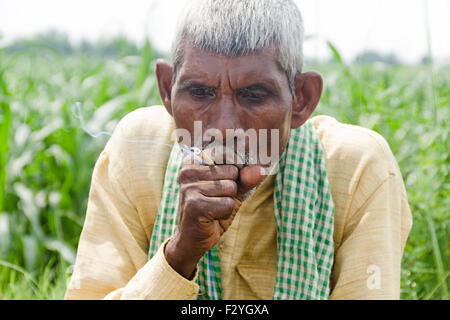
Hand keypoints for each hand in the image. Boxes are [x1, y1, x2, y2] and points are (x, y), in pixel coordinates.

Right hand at [164, 154, 264, 278]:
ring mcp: (190, 187)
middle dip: (231, 189)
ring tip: (213, 208)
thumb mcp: (231, 191)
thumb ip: (245, 178)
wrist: (191, 239)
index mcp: (194, 160)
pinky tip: (212, 217)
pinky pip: (228, 204)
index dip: (235, 171)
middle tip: (215, 200)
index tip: (225, 183)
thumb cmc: (211, 210)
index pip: (228, 154)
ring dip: (228, 202)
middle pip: (232, 171)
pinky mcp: (195, 205)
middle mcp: (188, 171)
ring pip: (231, 188)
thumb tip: (260, 170)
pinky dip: (225, 213)